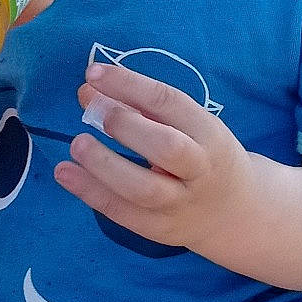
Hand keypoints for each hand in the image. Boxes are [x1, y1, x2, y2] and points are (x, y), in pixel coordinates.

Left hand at [57, 57, 257, 255]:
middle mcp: (200, 170)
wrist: (236, 213)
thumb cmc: (205, 156)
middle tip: (93, 111)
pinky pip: (122, 213)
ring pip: (142, 189)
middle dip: (126, 126)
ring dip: (104, 164)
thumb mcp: (191, 127)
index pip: (170, 103)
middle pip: (166, 149)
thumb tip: (90, 89)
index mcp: (210, 134)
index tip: (93, 72)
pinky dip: (90, 192)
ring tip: (77, 144)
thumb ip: (143, 108)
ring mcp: (180, 204)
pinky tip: (64, 173)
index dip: (130, 85)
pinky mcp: (159, 229)